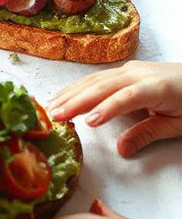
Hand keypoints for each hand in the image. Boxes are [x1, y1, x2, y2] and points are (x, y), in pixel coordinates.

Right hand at [49, 62, 181, 156]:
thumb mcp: (177, 124)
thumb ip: (148, 134)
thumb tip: (121, 149)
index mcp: (155, 87)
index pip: (126, 98)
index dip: (105, 109)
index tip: (87, 123)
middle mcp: (138, 73)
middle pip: (103, 86)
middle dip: (77, 101)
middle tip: (54, 116)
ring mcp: (129, 69)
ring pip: (95, 80)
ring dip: (71, 93)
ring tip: (50, 108)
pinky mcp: (124, 70)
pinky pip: (97, 77)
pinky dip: (78, 87)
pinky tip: (64, 95)